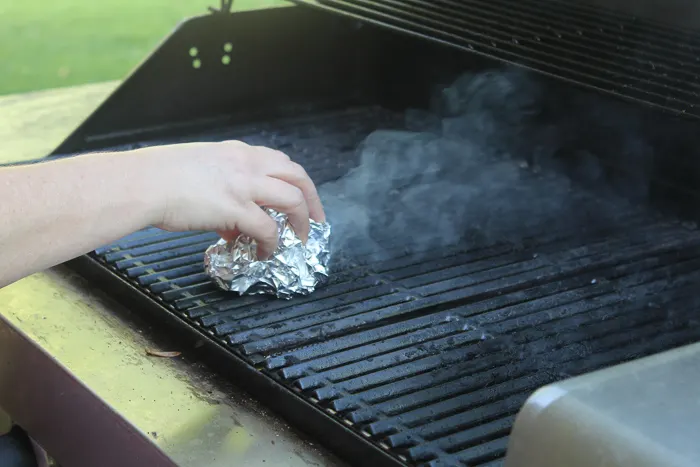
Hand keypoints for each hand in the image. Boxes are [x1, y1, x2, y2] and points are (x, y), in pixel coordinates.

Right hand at [139, 140, 324, 257]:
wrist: (140, 183)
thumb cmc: (158, 177)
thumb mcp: (199, 172)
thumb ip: (223, 192)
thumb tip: (231, 225)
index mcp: (237, 153)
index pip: (280, 162)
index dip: (295, 182)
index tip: (300, 199)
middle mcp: (247, 164)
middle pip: (297, 177)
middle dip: (312, 200)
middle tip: (314, 221)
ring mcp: (244, 185)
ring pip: (293, 201)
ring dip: (301, 222)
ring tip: (297, 241)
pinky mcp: (235, 208)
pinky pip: (268, 229)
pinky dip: (272, 244)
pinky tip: (265, 254)